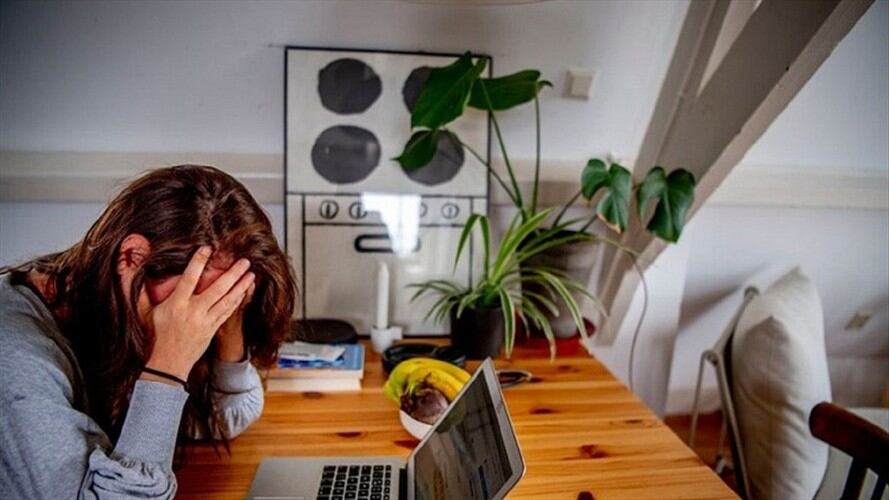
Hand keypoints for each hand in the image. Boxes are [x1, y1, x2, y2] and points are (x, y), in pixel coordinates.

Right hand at [141, 246, 254, 379]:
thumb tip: (129, 267)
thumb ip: (139, 290)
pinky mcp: (212, 330)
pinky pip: (228, 313)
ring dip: (240, 286)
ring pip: (227, 301)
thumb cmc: (152, 338)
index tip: (208, 248)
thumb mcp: (143, 313)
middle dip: (232, 274)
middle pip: (217, 289)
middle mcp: (193, 312)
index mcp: (176, 305)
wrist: (165, 367)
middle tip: (244, 261)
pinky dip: (238, 301)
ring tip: (251, 274)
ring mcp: (205, 322)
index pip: (189, 278)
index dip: (199, 262)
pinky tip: (244, 292)